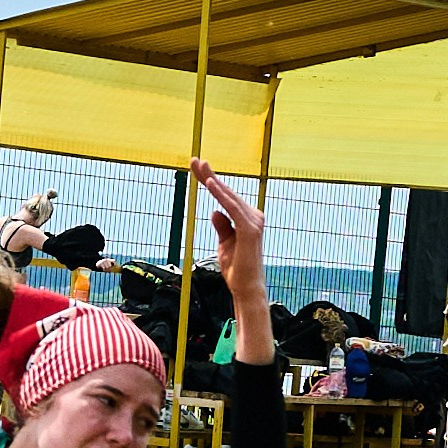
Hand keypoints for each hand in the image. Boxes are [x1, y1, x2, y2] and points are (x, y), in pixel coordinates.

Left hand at [194, 157, 264, 307]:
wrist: (246, 287)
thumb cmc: (236, 268)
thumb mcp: (224, 244)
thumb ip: (222, 226)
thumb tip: (215, 211)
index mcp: (246, 219)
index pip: (225, 196)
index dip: (210, 181)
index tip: (196, 167)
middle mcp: (253, 217)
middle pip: (226, 192)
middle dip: (209, 175)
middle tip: (194, 159)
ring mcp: (253, 222)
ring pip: (228, 196)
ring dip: (213, 180)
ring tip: (200, 166)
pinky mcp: (249, 229)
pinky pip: (231, 207)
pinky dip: (221, 195)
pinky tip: (210, 183)